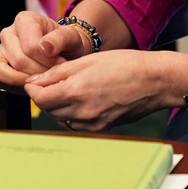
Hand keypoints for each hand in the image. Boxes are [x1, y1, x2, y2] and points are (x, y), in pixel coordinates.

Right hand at [0, 10, 93, 97]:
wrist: (65, 53)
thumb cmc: (67, 44)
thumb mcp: (72, 37)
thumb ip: (61, 38)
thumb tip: (45, 47)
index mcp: (25, 20)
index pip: (31, 46)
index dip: (47, 61)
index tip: (61, 66)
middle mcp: (8, 33)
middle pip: (17, 59)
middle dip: (37, 73)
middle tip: (51, 77)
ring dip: (17, 80)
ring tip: (33, 85)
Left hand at [25, 49, 187, 131]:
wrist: (155, 82)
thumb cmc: (125, 64)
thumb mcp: (88, 60)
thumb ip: (59, 71)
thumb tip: (36, 80)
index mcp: (77, 91)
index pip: (39, 98)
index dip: (32, 87)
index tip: (34, 78)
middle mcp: (82, 112)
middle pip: (47, 109)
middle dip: (43, 96)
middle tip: (47, 81)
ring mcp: (92, 123)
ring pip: (60, 118)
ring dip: (56, 105)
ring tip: (65, 88)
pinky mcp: (101, 128)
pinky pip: (75, 123)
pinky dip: (70, 113)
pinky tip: (79, 99)